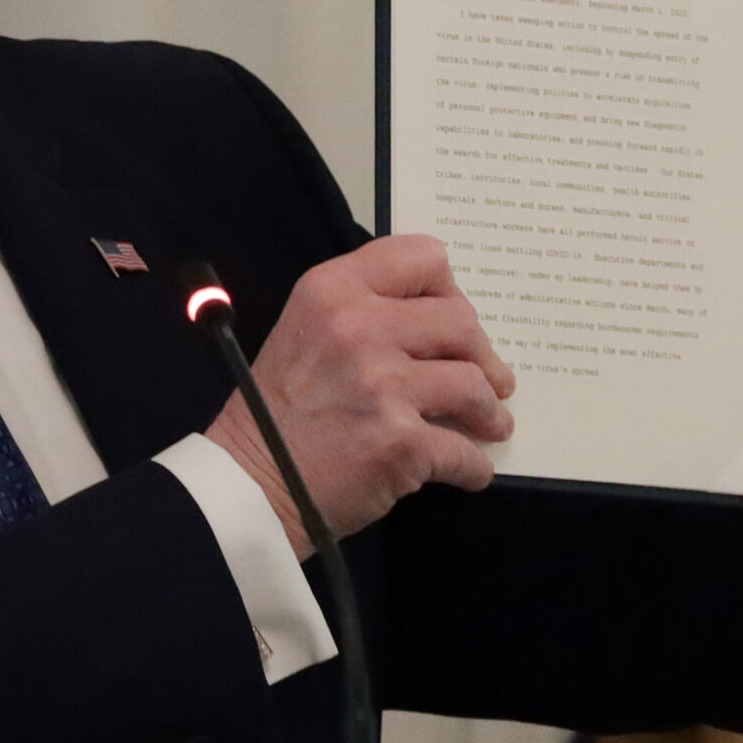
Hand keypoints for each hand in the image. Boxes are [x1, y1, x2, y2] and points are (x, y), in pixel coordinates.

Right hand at [203, 235, 514, 556]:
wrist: (250, 484)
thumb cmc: (273, 412)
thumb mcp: (305, 331)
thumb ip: (362, 312)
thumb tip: (436, 323)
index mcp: (332, 290)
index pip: (422, 257)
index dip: (449, 289)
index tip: (454, 319)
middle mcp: (358, 328)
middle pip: (460, 321)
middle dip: (482, 354)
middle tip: (488, 378)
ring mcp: (382, 385)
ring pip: (474, 384)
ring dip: (490, 409)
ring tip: (491, 422)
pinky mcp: (401, 442)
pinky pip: (464, 450)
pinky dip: (475, 465)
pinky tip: (471, 469)